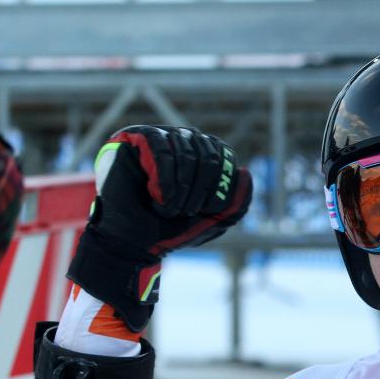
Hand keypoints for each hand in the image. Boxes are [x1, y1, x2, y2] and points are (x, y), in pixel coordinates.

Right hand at [66, 124, 252, 331]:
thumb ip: (238, 200)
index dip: (220, 185)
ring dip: (180, 188)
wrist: (134, 243)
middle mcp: (182, 139)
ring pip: (185, 151)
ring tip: (168, 209)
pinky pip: (160, 148)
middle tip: (184, 212)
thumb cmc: (174, 229)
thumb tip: (246, 172)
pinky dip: (164, 179)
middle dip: (199, 189)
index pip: (224, 155)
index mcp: (203, 154)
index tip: (207, 210)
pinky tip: (155, 197)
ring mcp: (158, 135)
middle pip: (207, 152)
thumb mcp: (216, 219)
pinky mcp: (133, 137)